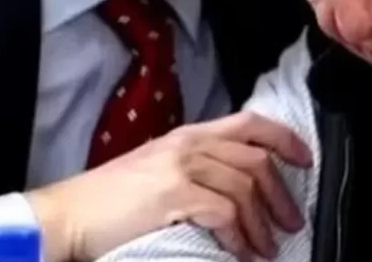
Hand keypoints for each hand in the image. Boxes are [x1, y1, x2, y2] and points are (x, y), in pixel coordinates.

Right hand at [26, 111, 312, 261]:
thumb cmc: (108, 201)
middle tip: (292, 222)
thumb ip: (197, 168)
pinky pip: (225, 213)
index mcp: (188, 134)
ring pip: (246, 188)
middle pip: (257, 160)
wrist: (65, 216)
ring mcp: (181, 167)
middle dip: (281, 195)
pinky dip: (240, 236)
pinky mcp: (174, 194)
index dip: (285, 138)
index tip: (305, 160)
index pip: (250, 123)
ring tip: (267, 248)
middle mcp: (189, 144)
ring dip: (263, 224)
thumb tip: (241, 189)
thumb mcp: (158, 169)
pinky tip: (242, 253)